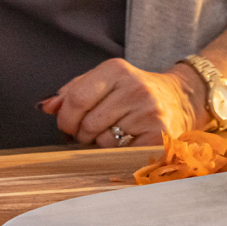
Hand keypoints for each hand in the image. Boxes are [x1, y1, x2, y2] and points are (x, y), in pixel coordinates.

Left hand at [38, 58, 206, 147]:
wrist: (180, 99)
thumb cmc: (134, 92)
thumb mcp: (105, 81)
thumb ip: (73, 91)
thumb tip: (46, 106)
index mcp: (117, 70)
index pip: (76, 98)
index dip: (65, 118)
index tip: (67, 124)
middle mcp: (135, 89)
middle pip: (87, 124)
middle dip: (82, 134)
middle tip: (94, 130)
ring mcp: (149, 113)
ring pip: (103, 142)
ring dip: (101, 145)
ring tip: (116, 133)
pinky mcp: (159, 137)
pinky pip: (122, 156)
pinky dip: (117, 156)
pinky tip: (126, 144)